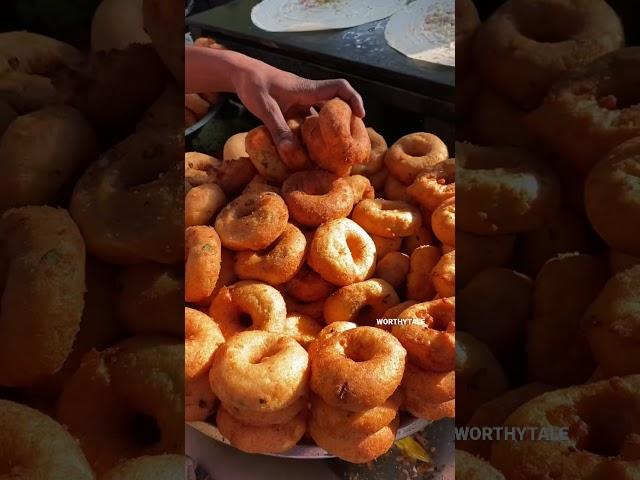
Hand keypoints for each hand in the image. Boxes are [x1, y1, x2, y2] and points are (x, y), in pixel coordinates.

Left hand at [234, 60, 364, 161]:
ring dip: (326, 130)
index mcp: (307, 89)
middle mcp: (307, 95)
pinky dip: (310, 133)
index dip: (353, 99)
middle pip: (334, 105)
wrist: (240, 73)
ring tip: (331, 150)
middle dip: (344, 121)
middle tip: (349, 141)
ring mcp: (299, 102)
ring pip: (320, 115)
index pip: (339, 88)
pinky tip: (306, 148)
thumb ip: (279, 130)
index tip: (360, 117)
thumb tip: (292, 154)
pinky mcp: (290, 108)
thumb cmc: (253, 85)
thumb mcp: (265, 108)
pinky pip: (306, 121)